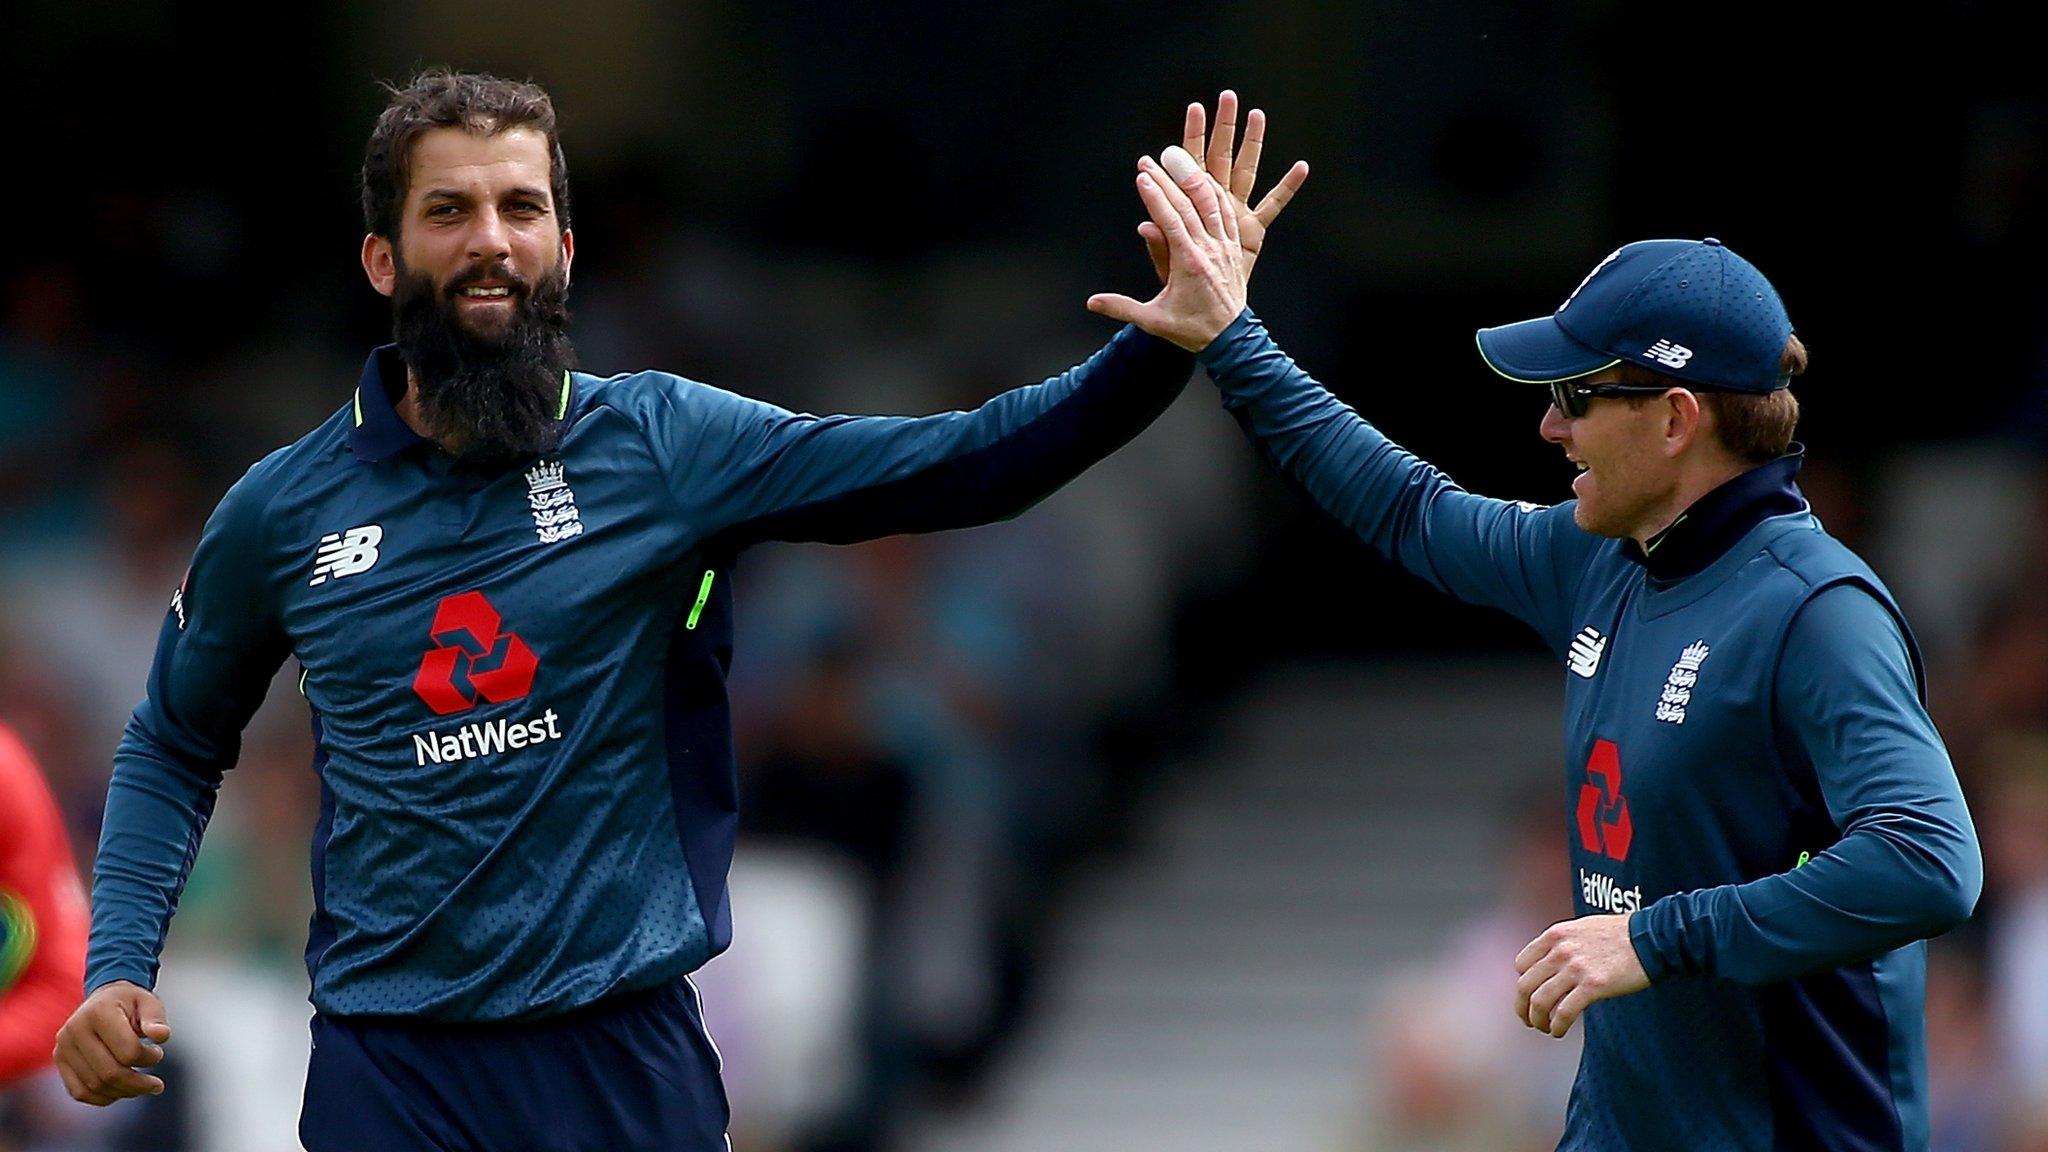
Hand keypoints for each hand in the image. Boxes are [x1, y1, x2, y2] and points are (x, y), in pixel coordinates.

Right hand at [53, 980, 171, 1104]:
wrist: (103, 1000)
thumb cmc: (130, 1003)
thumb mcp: (148, 1003)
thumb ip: (155, 1019)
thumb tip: (162, 1035)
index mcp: (98, 1012)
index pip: (128, 1051)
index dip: (149, 1058)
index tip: (158, 1052)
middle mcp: (74, 1030)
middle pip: (110, 1072)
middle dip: (138, 1084)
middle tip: (157, 1085)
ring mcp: (63, 1047)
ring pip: (95, 1086)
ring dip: (124, 1092)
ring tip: (143, 1087)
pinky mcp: (60, 1062)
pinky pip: (80, 1092)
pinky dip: (103, 1098)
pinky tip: (122, 1091)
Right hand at [1088, 147, 1247, 351]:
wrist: (1230, 340)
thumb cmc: (1192, 330)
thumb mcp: (1154, 320)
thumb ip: (1122, 308)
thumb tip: (1092, 302)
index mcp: (1189, 263)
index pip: (1170, 221)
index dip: (1155, 197)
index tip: (1143, 177)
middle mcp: (1209, 249)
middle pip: (1189, 205)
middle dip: (1168, 179)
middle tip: (1151, 160)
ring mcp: (1224, 247)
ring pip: (1211, 203)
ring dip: (1194, 178)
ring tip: (1179, 158)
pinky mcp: (1234, 248)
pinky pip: (1227, 214)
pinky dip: (1215, 194)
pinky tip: (1206, 181)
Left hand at [1139, 90, 1309, 284]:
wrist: (1205, 310)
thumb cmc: (1180, 285)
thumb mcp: (1167, 266)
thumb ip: (1160, 245)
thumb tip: (1145, 225)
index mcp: (1191, 208)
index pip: (1188, 168)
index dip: (1189, 140)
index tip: (1194, 109)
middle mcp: (1214, 204)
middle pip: (1219, 158)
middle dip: (1222, 128)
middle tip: (1226, 96)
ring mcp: (1235, 214)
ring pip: (1245, 171)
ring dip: (1252, 144)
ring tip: (1257, 114)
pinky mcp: (1254, 231)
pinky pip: (1273, 206)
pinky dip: (1287, 188)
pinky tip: (1301, 167)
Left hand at [1513, 914, 1649, 1037]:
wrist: (1651, 937)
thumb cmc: (1621, 934)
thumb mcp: (1582, 928)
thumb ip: (1563, 943)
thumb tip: (1551, 964)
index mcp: (1555, 935)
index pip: (1521, 964)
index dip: (1524, 983)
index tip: (1530, 995)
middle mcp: (1560, 950)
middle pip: (1525, 985)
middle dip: (1522, 1007)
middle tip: (1528, 1019)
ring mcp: (1575, 968)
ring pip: (1540, 1002)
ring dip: (1537, 1020)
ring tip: (1543, 1028)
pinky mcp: (1593, 986)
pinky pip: (1564, 1012)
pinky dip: (1557, 1026)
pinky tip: (1559, 1031)